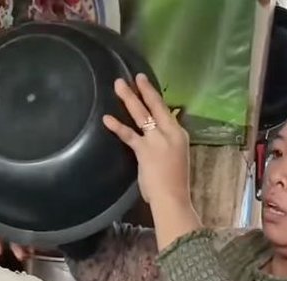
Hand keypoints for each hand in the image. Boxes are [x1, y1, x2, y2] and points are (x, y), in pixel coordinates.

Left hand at [103, 74, 191, 209]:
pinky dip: (117, 126)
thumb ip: (166, 147)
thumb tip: (155, 143)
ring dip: (129, 98)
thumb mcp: (175, 159)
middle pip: (156, 106)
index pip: (167, 112)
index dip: (156, 99)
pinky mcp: (144, 150)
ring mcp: (157, 140)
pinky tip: (107, 119)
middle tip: (136, 76)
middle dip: (145, 90)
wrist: (173, 198)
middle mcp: (170, 133)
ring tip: (119, 85)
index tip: (148, 88)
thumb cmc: (174, 184)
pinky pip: (128, 134)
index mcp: (179, 135)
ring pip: (141, 114)